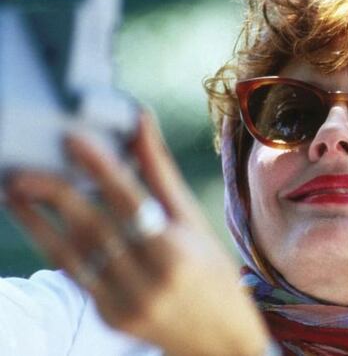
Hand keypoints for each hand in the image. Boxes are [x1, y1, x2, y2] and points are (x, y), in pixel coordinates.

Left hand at [5, 112, 269, 355]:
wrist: (220, 339)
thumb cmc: (212, 271)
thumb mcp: (194, 221)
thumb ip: (161, 174)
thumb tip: (141, 121)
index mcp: (177, 250)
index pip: (132, 201)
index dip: (101, 168)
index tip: (72, 139)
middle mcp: (150, 279)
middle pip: (94, 228)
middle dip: (54, 196)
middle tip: (23, 169)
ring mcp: (126, 303)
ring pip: (73, 254)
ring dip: (37, 222)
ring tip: (14, 193)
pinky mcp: (109, 317)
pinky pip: (76, 275)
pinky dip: (52, 247)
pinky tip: (35, 224)